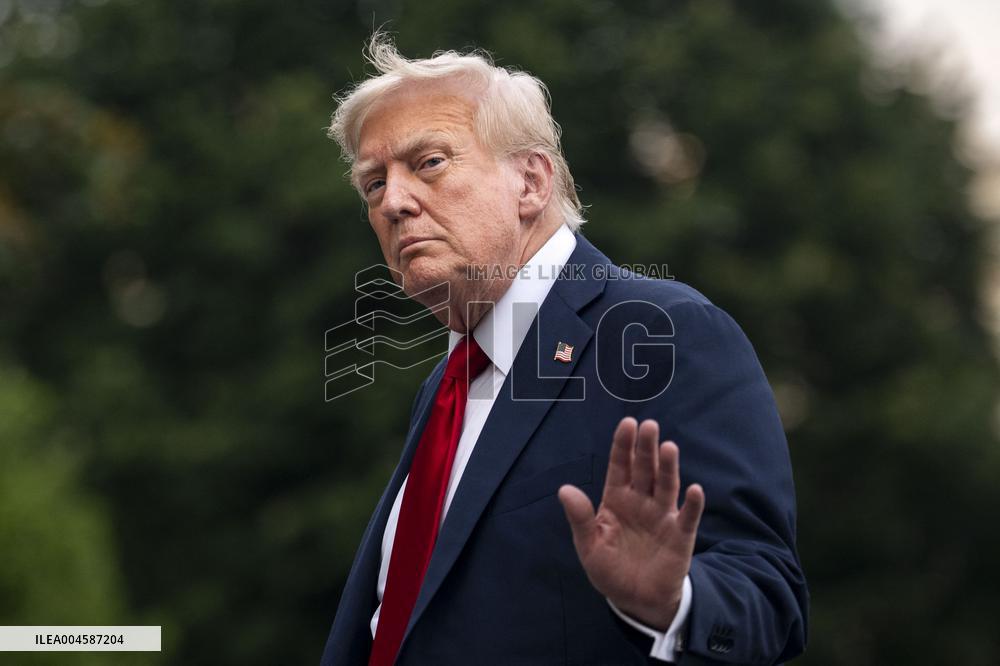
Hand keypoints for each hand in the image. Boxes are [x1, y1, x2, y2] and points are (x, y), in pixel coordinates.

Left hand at [558, 417, 704, 630]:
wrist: (635, 599)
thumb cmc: (609, 568)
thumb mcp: (588, 545)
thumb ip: (580, 518)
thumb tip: (564, 489)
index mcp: (616, 499)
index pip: (620, 467)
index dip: (623, 446)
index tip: (627, 423)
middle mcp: (641, 501)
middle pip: (644, 469)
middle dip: (646, 448)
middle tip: (649, 425)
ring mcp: (662, 516)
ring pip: (666, 485)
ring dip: (668, 467)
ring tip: (668, 447)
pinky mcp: (680, 535)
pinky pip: (687, 516)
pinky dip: (692, 504)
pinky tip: (694, 490)